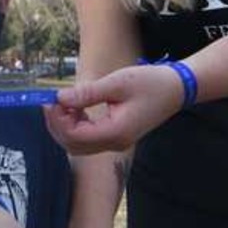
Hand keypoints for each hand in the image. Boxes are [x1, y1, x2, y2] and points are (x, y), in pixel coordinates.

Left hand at [45, 65, 184, 154]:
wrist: (176, 89)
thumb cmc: (150, 83)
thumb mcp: (117, 83)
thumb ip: (87, 93)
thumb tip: (59, 97)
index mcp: (115, 132)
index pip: (75, 136)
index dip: (58, 119)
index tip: (50, 99)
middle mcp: (114, 143)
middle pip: (73, 145)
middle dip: (57, 124)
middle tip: (50, 101)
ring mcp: (116, 142)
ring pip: (79, 144)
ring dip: (65, 126)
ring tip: (63, 102)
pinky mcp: (116, 136)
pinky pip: (88, 138)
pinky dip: (76, 125)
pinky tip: (75, 107)